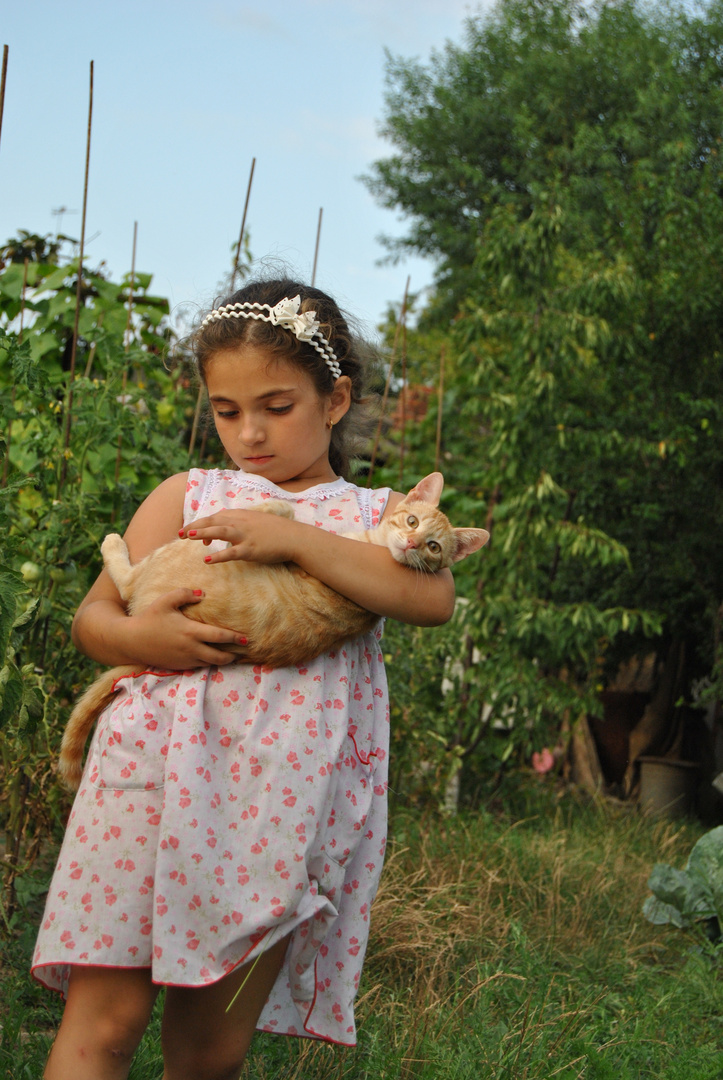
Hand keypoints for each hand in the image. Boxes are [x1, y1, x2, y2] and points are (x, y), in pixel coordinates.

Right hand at [122, 588, 242, 668]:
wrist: (131, 641)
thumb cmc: (149, 618)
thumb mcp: (165, 601)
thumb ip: (185, 594)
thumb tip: (202, 594)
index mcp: (190, 631)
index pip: (218, 636)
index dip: (234, 638)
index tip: (245, 638)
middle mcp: (190, 648)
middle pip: (218, 656)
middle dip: (232, 655)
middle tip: (243, 651)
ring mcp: (184, 660)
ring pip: (209, 663)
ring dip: (221, 661)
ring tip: (231, 657)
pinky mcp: (178, 667)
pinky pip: (198, 666)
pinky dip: (207, 663)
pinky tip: (211, 658)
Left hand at [178, 509, 300, 564]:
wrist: (294, 537)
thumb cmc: (275, 531)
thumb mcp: (255, 522)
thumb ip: (239, 525)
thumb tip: (225, 535)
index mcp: (241, 515)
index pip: (216, 517)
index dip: (202, 523)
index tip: (191, 531)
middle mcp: (241, 522)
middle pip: (213, 521)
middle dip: (195, 525)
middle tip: (180, 532)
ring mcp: (245, 535)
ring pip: (220, 532)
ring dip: (202, 533)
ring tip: (187, 536)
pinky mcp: (251, 549)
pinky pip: (232, 552)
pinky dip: (219, 555)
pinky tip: (207, 559)